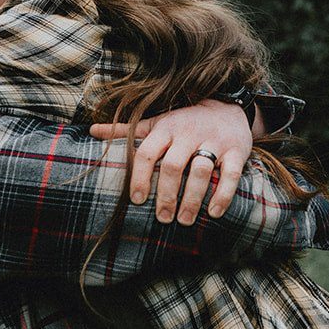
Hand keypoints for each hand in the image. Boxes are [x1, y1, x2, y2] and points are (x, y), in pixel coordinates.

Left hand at [89, 99, 252, 223]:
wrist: (228, 108)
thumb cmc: (185, 121)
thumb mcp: (157, 122)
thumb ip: (127, 130)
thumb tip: (91, 130)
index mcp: (166, 128)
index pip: (147, 153)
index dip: (140, 178)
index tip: (138, 200)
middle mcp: (189, 133)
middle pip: (173, 166)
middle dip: (166, 195)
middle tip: (163, 218)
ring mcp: (214, 141)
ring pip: (200, 171)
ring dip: (191, 199)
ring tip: (184, 220)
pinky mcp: (237, 150)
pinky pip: (230, 174)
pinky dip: (222, 195)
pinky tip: (213, 213)